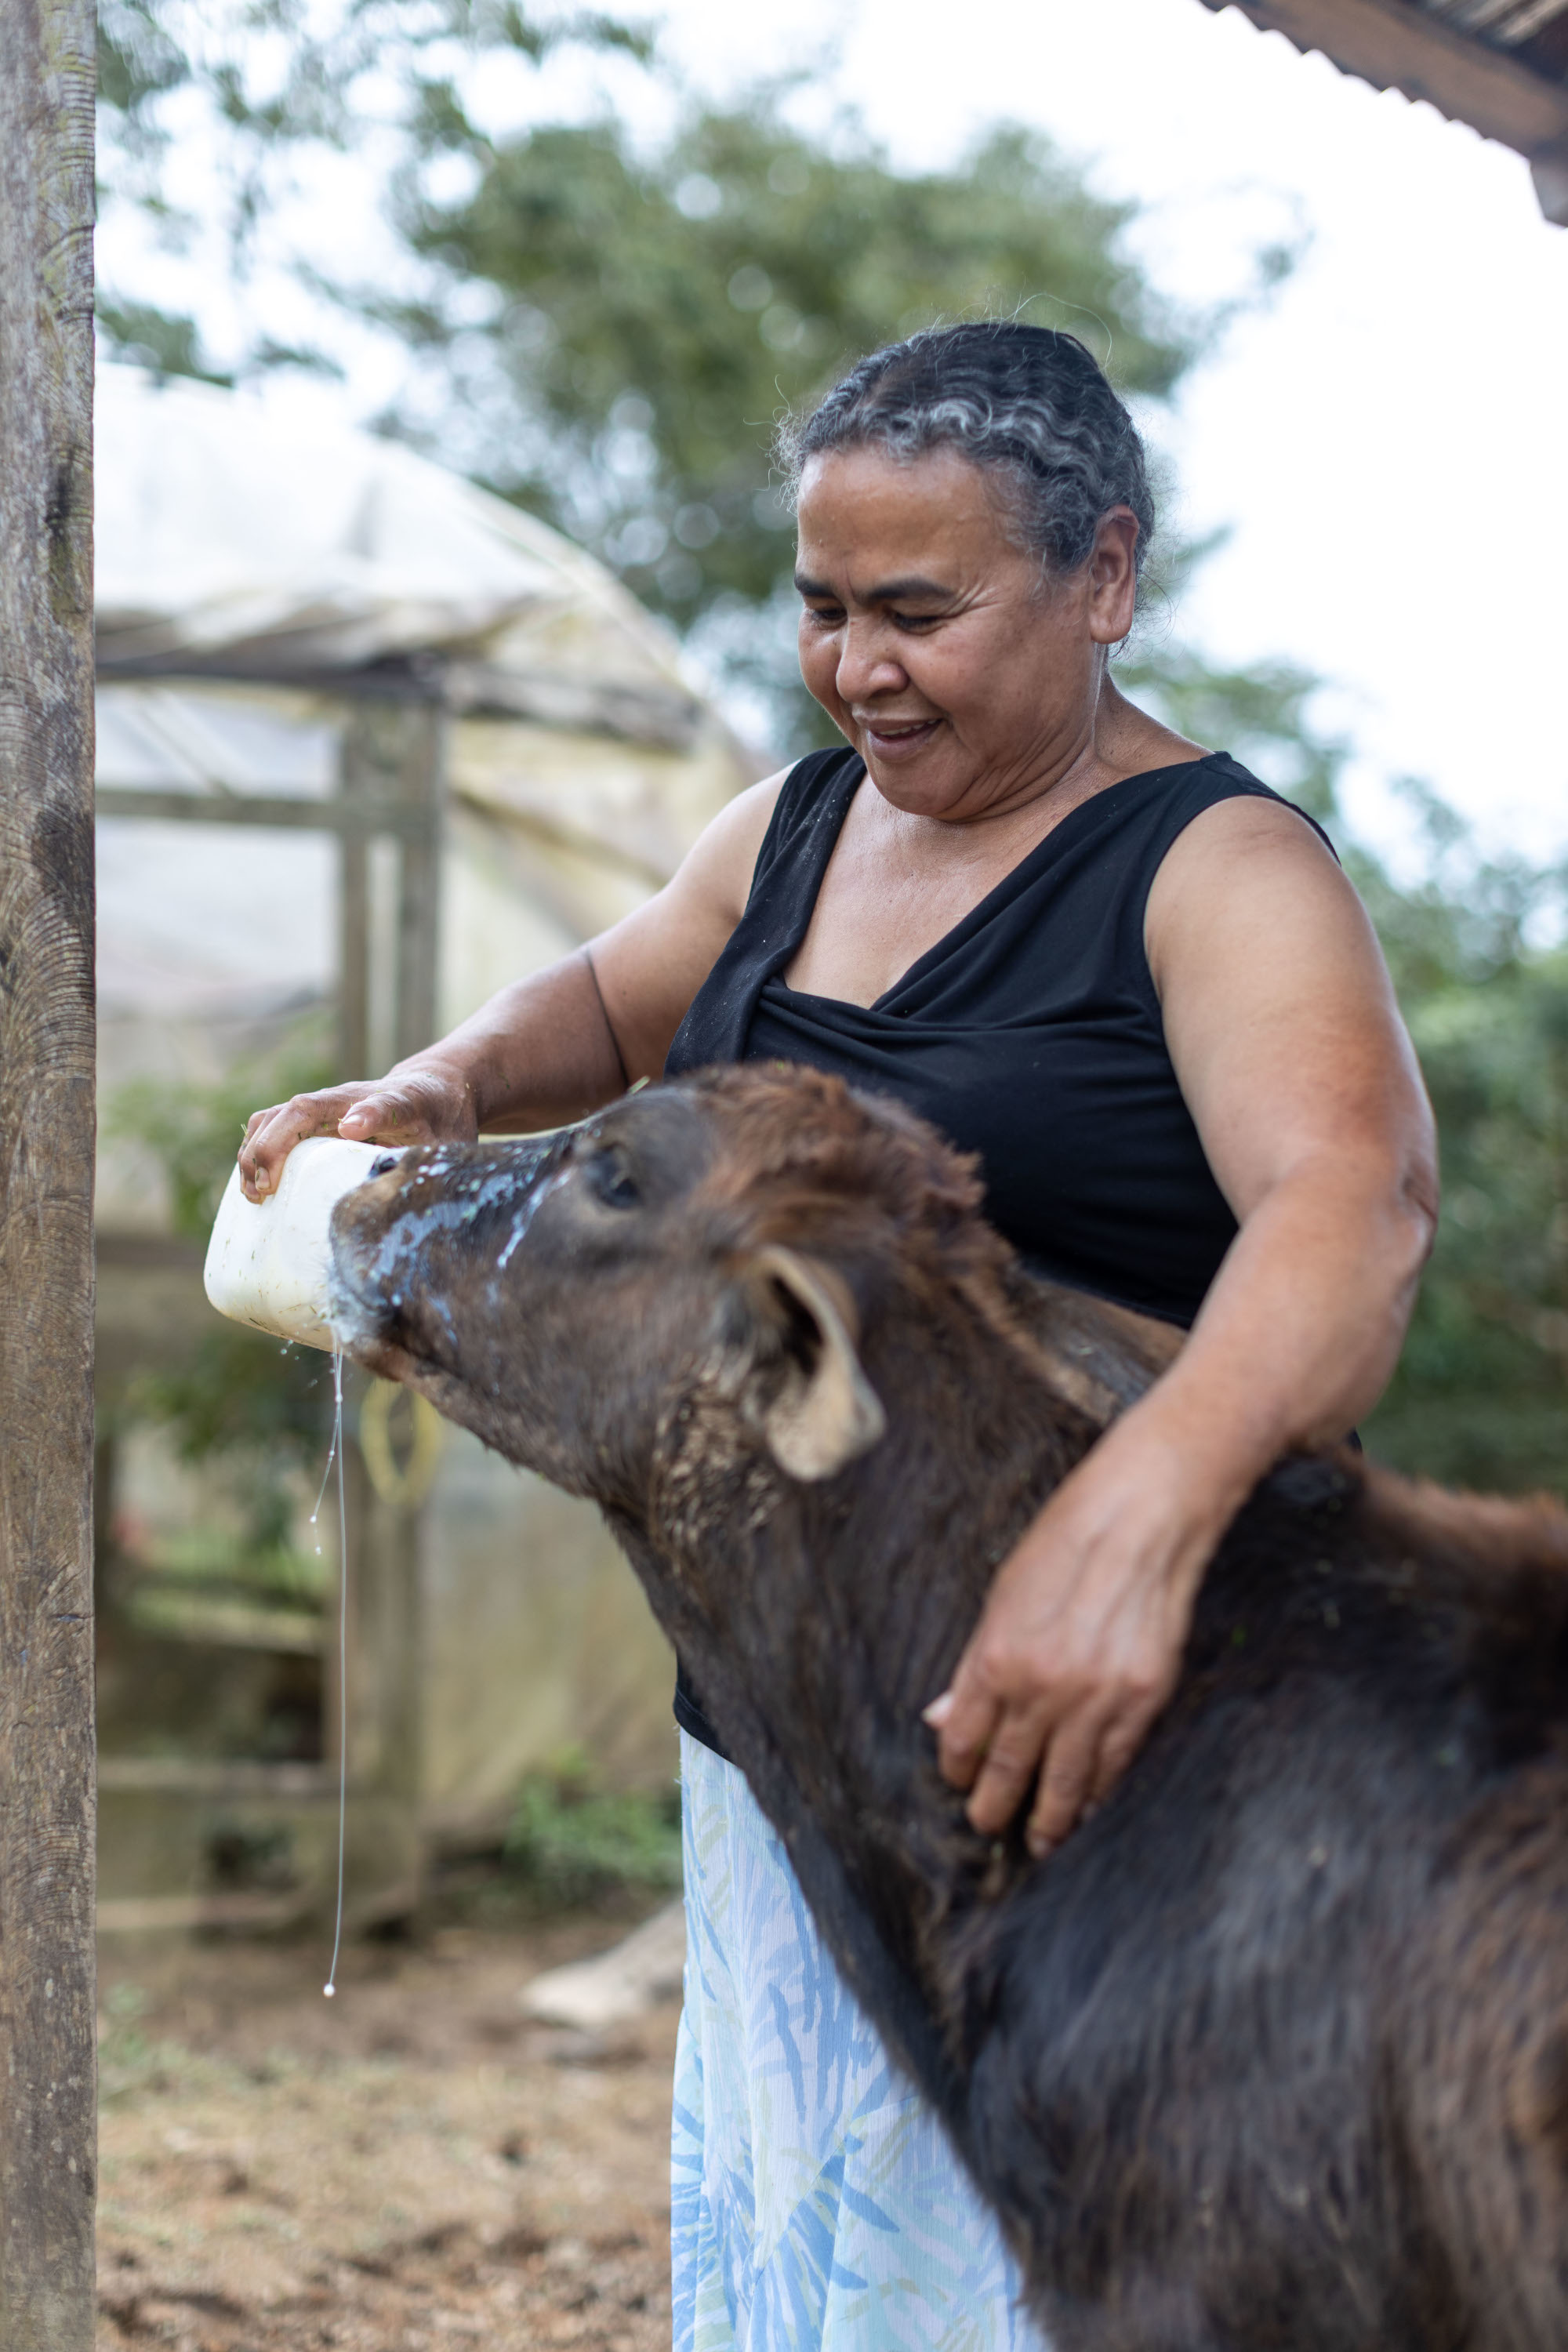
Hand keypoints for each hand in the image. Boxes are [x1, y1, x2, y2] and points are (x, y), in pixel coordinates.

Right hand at [238, 1064, 476, 1202]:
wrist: (432, 1089)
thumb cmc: (440, 1121)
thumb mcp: (448, 1141)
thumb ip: (432, 1159)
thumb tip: (401, 1185)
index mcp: (397, 1100)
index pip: (383, 1104)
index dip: (368, 1115)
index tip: (351, 1129)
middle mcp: (350, 1097)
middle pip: (301, 1109)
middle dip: (275, 1146)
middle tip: (267, 1189)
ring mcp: (326, 1105)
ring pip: (276, 1115)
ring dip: (256, 1149)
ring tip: (254, 1194)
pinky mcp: (312, 1117)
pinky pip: (272, 1125)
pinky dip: (255, 1149)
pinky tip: (253, 1184)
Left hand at [925, 1407, 1235, 1857]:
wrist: (1145, 1514)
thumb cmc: (1066, 1541)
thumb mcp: (1001, 1595)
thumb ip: (972, 1666)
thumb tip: (942, 1718)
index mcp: (997, 1658)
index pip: (964, 1740)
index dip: (958, 1770)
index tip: (960, 1782)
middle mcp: (1042, 1687)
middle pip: (1009, 1772)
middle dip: (994, 1809)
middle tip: (989, 1827)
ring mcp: (1097, 1699)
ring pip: (1065, 1785)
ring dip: (1049, 1821)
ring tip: (1040, 1841)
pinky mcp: (1143, 1700)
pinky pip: (1113, 1766)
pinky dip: (1098, 1794)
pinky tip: (1088, 1808)